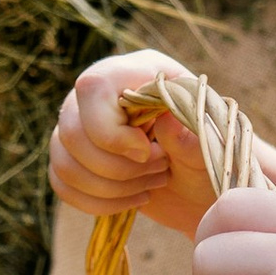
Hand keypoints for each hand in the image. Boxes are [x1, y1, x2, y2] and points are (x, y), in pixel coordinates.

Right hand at [50, 53, 219, 236]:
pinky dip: (96, 202)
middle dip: (117, 168)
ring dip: (110, 188)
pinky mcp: (76, 157)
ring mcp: (82, 124)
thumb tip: (166, 122)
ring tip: (152, 184)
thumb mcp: (213, 146)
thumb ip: (192, 135)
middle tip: (160, 171)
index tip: (150, 153)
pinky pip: (62, 182)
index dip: (113, 132)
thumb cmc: (213, 155)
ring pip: (64, 161)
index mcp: (135, 71)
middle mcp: (100, 93)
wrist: (205, 185)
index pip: (92, 88)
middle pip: (72, 132)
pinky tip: (133, 201)